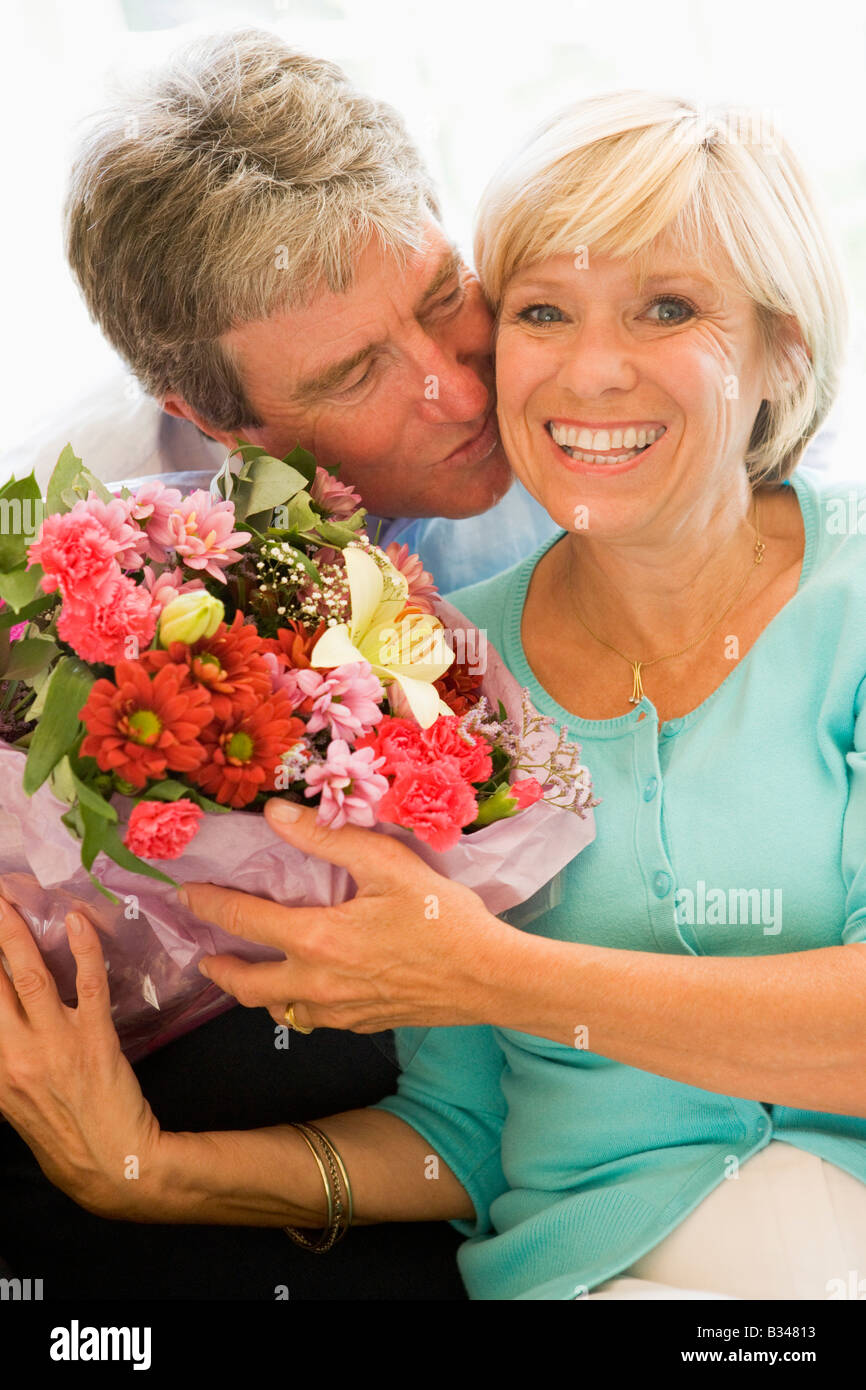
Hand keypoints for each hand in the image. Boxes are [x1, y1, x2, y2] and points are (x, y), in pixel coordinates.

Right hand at [0, 896, 163, 1218]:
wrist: (113, 1166)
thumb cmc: (63, 1134)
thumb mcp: (14, 1103)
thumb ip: (3, 1064)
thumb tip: (2, 1023)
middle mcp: (15, 1054)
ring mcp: (56, 1044)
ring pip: (29, 976)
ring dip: (15, 933)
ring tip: (6, 900)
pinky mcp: (95, 1039)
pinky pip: (87, 985)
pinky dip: (83, 949)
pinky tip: (76, 921)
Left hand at [182, 800, 517, 1032]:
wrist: (489, 977)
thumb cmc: (443, 917)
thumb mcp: (387, 864)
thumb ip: (327, 839)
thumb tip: (275, 814)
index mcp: (317, 939)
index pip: (244, 919)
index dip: (209, 904)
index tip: (185, 895)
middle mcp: (317, 983)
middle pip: (247, 984)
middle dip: (220, 968)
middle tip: (204, 956)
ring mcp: (338, 1010)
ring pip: (276, 1010)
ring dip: (254, 994)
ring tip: (247, 977)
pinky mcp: (361, 1024)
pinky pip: (312, 1022)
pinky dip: (294, 1007)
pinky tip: (304, 994)